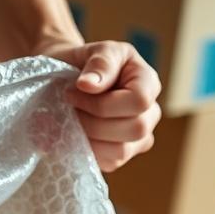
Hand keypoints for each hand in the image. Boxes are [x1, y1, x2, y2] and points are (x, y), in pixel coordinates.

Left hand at [40, 40, 160, 171]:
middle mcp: (149, 114)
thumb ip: (100, 63)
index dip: (104, 101)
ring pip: (121, 151)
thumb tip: (89, 85)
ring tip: (70, 119)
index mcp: (148, 83)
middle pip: (135, 129)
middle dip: (94, 121)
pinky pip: (108, 163)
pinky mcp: (119, 157)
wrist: (65, 80)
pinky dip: (85, 151)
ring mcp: (137, 139)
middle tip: (69, 107)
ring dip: (88, 137)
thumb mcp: (94, 50)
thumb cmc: (82, 62)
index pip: (140, 101)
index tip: (76, 90)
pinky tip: (72, 133)